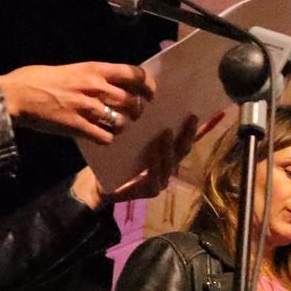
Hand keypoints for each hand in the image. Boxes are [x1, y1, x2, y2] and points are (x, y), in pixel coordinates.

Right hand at [0, 61, 155, 143]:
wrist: (16, 94)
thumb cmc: (38, 79)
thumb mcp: (71, 68)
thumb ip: (92, 76)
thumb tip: (111, 84)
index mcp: (94, 69)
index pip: (133, 74)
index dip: (147, 85)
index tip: (151, 93)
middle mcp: (94, 87)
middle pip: (132, 101)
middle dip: (138, 110)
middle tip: (135, 114)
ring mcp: (86, 108)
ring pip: (121, 121)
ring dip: (123, 126)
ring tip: (118, 127)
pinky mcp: (77, 126)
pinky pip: (104, 137)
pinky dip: (107, 139)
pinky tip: (102, 137)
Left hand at [69, 111, 222, 208]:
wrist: (96, 185)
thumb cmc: (113, 159)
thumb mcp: (129, 140)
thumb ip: (142, 128)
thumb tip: (149, 100)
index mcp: (164, 155)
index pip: (182, 140)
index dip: (191, 129)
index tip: (194, 113)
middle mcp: (167, 168)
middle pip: (182, 150)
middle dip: (187, 134)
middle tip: (189, 118)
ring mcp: (161, 181)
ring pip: (170, 162)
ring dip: (168, 147)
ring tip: (166, 132)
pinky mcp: (150, 191)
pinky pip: (155, 177)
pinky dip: (155, 164)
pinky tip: (152, 154)